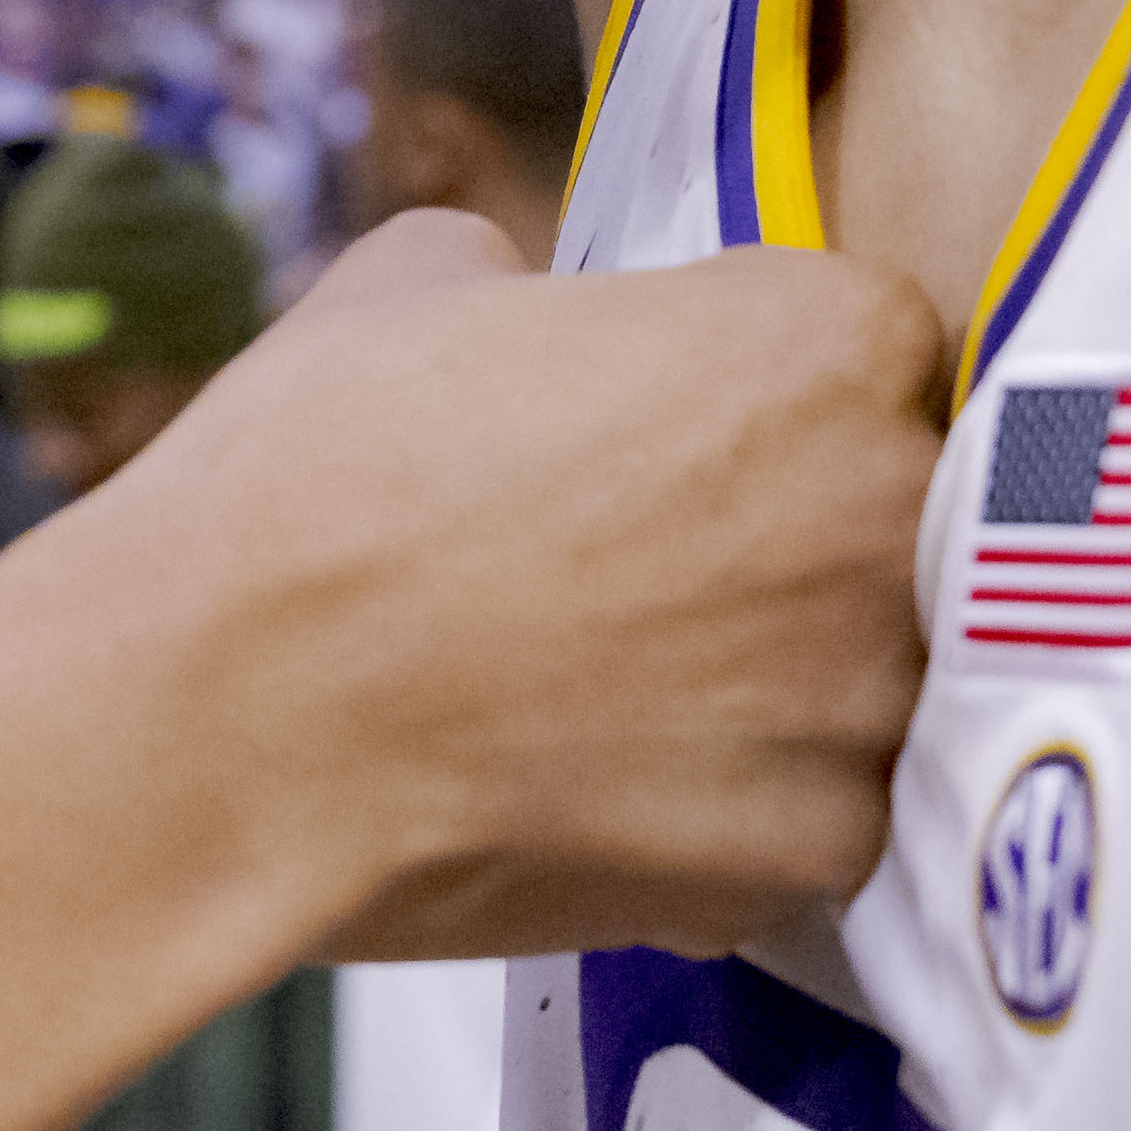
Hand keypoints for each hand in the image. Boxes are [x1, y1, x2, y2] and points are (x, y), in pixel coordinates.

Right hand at [109, 214, 946, 959]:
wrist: (231, 707)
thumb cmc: (315, 475)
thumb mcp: (425, 280)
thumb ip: (555, 284)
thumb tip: (550, 313)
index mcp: (826, 341)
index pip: (878, 351)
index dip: (772, 391)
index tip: (690, 431)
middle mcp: (888, 515)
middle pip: (899, 518)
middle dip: (794, 538)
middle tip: (648, 567)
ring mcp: (861, 699)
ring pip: (865, 682)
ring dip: (774, 684)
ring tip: (613, 691)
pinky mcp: (809, 851)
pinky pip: (810, 817)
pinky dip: (728, 809)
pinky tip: (604, 783)